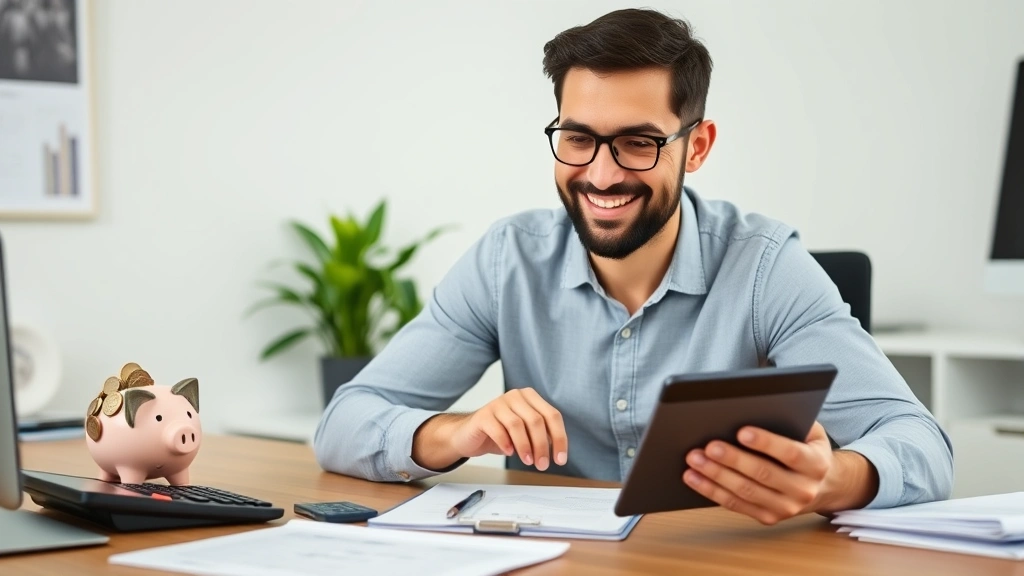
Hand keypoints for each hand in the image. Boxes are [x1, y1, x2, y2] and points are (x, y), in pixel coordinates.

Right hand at [412, 388, 567, 471]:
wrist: (470, 435)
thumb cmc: (501, 434)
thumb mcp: (526, 434)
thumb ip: (542, 436)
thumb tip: (558, 451)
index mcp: (530, 397)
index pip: (552, 415)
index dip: (560, 438)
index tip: (560, 459)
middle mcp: (515, 396)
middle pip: (536, 420)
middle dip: (542, 446)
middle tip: (542, 464)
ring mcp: (498, 403)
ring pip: (517, 424)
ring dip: (525, 446)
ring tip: (528, 461)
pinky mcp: (483, 415)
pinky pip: (498, 429)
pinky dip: (506, 443)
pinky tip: (509, 452)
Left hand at [682, 421, 833, 524]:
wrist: (821, 485)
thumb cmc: (805, 449)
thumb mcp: (808, 430)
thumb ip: (788, 419)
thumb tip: (756, 407)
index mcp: (816, 463)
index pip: (791, 453)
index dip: (766, 442)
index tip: (741, 431)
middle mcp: (804, 489)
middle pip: (763, 474)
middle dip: (733, 459)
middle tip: (709, 446)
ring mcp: (786, 507)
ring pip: (745, 492)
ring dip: (716, 476)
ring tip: (695, 460)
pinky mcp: (768, 517)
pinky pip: (736, 505)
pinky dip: (711, 491)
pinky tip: (694, 478)